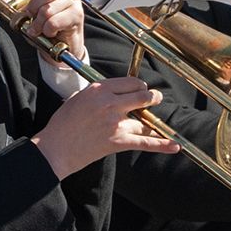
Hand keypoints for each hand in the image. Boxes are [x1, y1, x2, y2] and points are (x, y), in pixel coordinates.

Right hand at [34, 77, 176, 177]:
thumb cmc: (62, 123)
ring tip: (155, 118)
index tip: (140, 89)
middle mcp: (110, 103)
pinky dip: (162, 145)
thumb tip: (114, 92)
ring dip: (150, 120)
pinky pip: (145, 143)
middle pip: (143, 95)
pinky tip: (175, 146)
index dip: (139, 86)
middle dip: (152, 97)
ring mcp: (116, 123)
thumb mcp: (78, 98)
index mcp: (99, 89)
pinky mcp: (118, 142)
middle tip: (155, 98)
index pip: (131, 82)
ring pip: (144, 119)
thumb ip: (98, 93)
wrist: (55, 148)